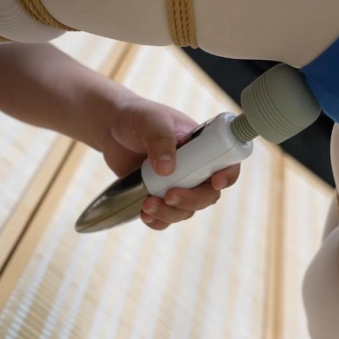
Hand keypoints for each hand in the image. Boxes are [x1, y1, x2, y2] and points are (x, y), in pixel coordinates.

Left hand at [101, 96, 240, 230]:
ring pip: (187, 209)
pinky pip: (167, 217)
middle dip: (192, 200)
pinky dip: (159, 221)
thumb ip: (160, 140)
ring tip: (147, 204)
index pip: (226, 162)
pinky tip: (145, 214)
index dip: (227, 175)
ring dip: (171, 213)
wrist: (111, 127)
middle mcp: (194, 167)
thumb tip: (167, 169)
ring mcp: (177, 183)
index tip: (215, 181)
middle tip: (170, 195)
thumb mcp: (150, 120)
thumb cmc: (138, 117)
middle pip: (208, 194)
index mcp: (202, 145)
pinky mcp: (158, 195)